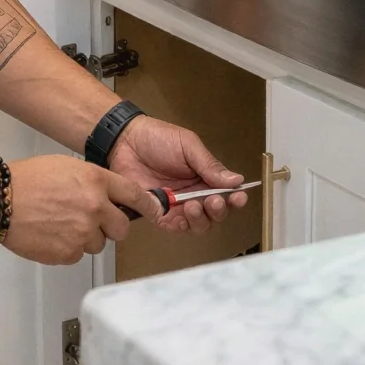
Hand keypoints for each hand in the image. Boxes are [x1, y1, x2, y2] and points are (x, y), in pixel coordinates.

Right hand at [4, 153, 158, 264]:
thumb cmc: (28, 180)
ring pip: (98, 243)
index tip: (155, 210)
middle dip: (111, 227)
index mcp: (96, 182)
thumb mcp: (67, 167)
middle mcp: (95, 207)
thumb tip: (108, 198)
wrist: (0, 200)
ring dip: (86, 238)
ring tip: (60, 225)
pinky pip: (77, 255)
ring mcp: (82, 232)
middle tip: (92, 222)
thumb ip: (93, 182)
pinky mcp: (68, 253)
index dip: (148, 205)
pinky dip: (67, 249)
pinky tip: (50, 235)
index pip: (134, 196)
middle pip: (121, 228)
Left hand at [109, 118, 248, 233]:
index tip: (239, 198)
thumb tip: (237, 181)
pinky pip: (173, 226)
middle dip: (218, 211)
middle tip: (213, 200)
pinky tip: (181, 217)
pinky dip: (180, 226)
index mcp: (204, 177)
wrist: (125, 141)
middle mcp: (194, 194)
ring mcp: (176, 205)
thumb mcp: (188, 146)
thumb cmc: (158, 138)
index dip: (235, 199)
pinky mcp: (157, 212)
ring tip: (193, 205)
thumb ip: (210, 165)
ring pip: (197, 224)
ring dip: (200, 220)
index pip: (226, 194)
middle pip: (214, 214)